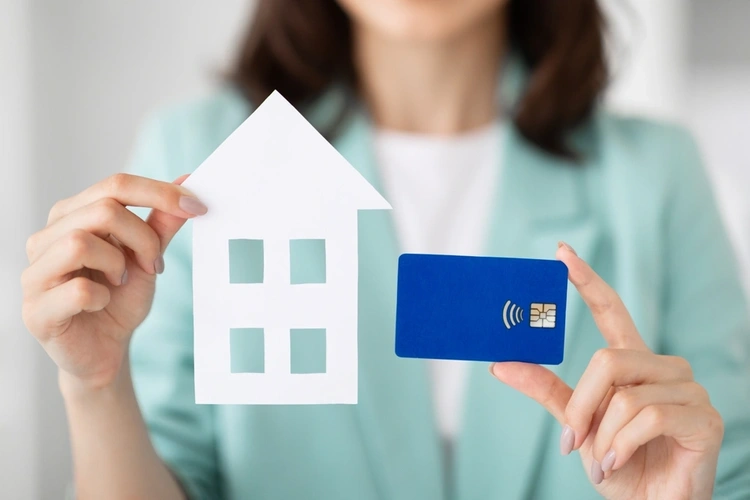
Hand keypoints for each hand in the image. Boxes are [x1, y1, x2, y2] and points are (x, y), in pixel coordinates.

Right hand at [22, 173, 206, 391]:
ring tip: (121, 282)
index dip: (160, 193)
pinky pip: (77, 290)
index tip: (198, 207)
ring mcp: (34, 273)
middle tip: (153, 264)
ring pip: (79, 243)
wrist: (105, 351)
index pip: (115, 185)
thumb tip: (187, 179)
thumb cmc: (120, 299)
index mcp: (71, 215)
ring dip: (118, 264)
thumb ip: (162, 222)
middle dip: (142, 237)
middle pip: (102, 209)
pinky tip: (101, 305)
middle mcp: (45, 237)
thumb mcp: (147, 256)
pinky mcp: (35, 310)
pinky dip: (102, 297)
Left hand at [490, 242, 723, 499]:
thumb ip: (546, 391)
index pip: (612, 310)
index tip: (561, 253)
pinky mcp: (704, 418)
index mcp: (634, 363)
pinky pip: (647, 416)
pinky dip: (621, 445)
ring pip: (624, 395)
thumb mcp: (577, 424)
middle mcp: (665, 367)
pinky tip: (618, 464)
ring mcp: (689, 390)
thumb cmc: (618, 464)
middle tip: (572, 441)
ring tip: (604, 460)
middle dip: (582, 406)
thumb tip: (500, 363)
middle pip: (607, 360)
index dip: (587, 281)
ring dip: (602, 435)